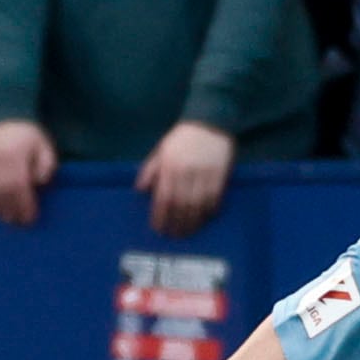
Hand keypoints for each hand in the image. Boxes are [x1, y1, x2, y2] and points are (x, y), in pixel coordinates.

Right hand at [0, 120, 57, 226]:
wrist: (4, 118)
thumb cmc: (29, 136)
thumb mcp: (44, 147)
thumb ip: (46, 165)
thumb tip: (39, 183)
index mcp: (14, 156)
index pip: (19, 186)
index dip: (24, 204)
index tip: (31, 217)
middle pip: (3, 192)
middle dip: (12, 209)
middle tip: (19, 222)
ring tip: (7, 219)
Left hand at [136, 121, 234, 237]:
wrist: (209, 123)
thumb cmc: (182, 138)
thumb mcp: (161, 150)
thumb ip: (150, 170)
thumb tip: (140, 190)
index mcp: (169, 167)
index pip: (163, 198)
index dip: (160, 216)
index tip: (159, 229)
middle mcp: (186, 173)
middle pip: (181, 206)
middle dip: (177, 223)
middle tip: (175, 236)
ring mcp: (204, 175)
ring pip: (198, 205)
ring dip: (193, 221)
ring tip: (189, 232)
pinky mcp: (220, 176)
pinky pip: (214, 199)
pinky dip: (209, 211)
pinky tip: (205, 218)